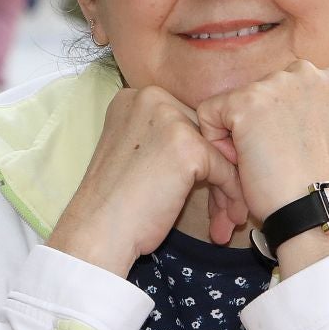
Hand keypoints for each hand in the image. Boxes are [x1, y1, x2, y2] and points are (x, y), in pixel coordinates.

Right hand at [47, 86, 247, 276]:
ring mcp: (170, 120)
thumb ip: (158, 138)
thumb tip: (200, 144)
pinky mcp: (188, 147)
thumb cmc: (112, 203)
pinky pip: (224, 170)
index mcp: (133, 98)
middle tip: (218, 203)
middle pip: (202, 132)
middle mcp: (151, 98)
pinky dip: (230, 195)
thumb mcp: (130, 152)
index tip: (202, 184)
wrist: (98, 231)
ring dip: (226, 185)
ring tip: (226, 215)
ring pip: (217, 152)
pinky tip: (226, 219)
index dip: (196, 153)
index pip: (182, 119)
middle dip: (214, 168)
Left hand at [195, 60, 328, 225]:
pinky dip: (216, 142)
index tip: (292, 148)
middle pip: (256, 95)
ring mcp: (274, 86)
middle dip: (257, 127)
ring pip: (232, 105)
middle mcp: (303, 73)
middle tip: (277, 158)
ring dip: (237, 137)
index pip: (282, 90)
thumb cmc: (325, 174)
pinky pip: (208, 115)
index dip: (278, 122)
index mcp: (328, 77)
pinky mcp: (245, 104)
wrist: (314, 204)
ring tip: (263, 162)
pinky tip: (242, 161)